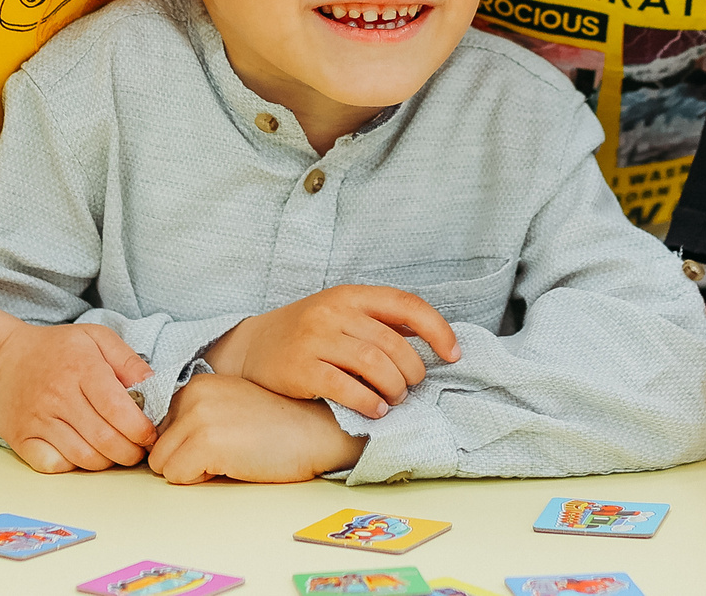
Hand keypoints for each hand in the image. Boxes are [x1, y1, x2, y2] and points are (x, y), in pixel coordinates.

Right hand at [0, 321, 158, 472]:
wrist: (2, 360)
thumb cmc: (56, 349)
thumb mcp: (96, 338)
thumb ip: (128, 360)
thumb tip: (154, 385)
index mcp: (82, 369)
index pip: (117, 410)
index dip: (140, 430)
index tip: (150, 436)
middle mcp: (59, 397)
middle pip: (104, 440)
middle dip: (130, 452)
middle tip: (138, 450)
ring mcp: (38, 421)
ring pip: (83, 458)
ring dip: (107, 462)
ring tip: (115, 453)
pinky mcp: (22, 439)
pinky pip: (54, 466)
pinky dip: (73, 466)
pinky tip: (82, 454)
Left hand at [147, 372, 367, 484]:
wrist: (316, 431)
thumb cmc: (278, 426)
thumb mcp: (229, 406)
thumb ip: (195, 414)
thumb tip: (159, 444)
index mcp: (197, 383)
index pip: (159, 427)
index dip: (184, 443)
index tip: (217, 440)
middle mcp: (192, 394)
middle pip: (157, 447)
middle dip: (185, 458)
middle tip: (226, 450)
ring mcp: (197, 416)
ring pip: (162, 464)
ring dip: (191, 469)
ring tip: (229, 456)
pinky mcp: (205, 442)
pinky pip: (177, 477)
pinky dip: (201, 479)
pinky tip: (233, 463)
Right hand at [204, 285, 459, 418]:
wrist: (251, 347)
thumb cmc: (308, 333)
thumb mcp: (342, 313)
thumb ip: (381, 322)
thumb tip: (433, 339)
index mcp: (351, 295)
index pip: (406, 305)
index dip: (437, 330)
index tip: (453, 354)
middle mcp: (333, 312)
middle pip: (393, 343)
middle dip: (412, 370)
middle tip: (411, 386)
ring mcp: (315, 339)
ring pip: (374, 365)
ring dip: (394, 388)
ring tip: (395, 399)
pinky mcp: (300, 369)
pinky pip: (346, 388)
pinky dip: (369, 402)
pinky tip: (377, 409)